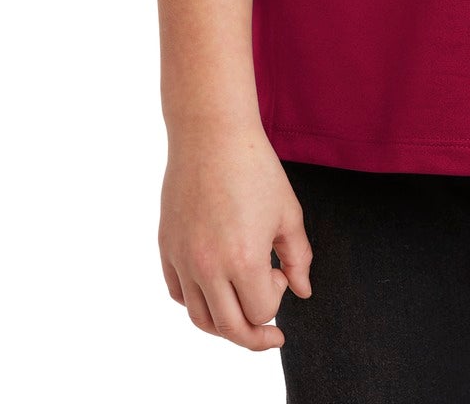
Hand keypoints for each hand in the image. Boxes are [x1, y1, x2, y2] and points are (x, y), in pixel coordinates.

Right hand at [158, 123, 313, 350]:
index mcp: (243, 258)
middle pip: (229, 328)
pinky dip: (196, 301)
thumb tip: (303, 293)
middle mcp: (208, 266)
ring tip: (242, 313)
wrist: (212, 133)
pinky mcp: (166, 247)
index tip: (280, 271)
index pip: (260, 310)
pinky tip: (215, 288)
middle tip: (272, 334)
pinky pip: (178, 293)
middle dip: (254, 336)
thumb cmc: (255, 168)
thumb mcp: (288, 212)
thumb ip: (298, 258)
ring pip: (199, 318)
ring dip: (224, 325)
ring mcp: (182, 258)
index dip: (277, 297)